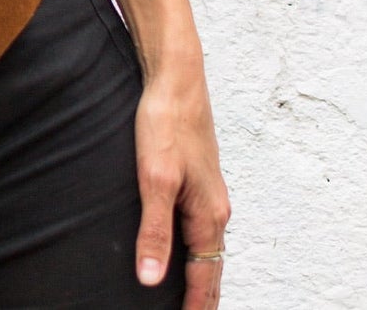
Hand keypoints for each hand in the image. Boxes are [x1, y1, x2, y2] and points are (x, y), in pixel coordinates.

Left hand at [132, 58, 230, 308]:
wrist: (176, 79)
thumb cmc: (166, 123)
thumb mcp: (154, 178)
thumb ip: (153, 231)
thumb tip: (151, 280)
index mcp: (209, 216)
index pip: (204, 278)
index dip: (195, 308)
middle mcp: (215, 209)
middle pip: (211, 268)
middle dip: (202, 299)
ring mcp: (208, 194)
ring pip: (206, 248)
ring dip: (200, 276)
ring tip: (188, 299)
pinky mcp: (197, 179)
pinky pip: (199, 227)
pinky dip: (194, 250)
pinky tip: (181, 250)